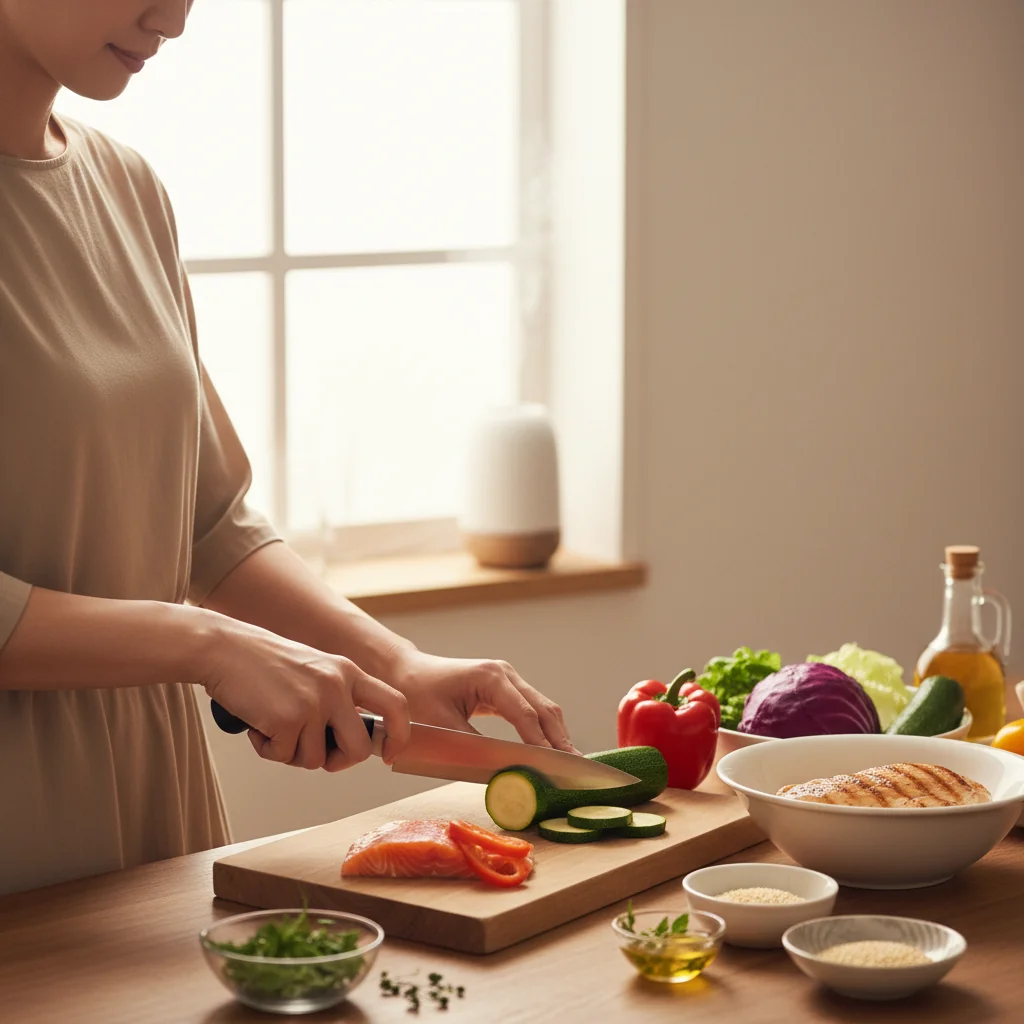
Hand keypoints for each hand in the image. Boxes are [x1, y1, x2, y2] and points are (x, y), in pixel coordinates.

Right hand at [193, 610, 410, 770]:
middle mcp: (337, 685)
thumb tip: (355, 743)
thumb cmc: (264, 664)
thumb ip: (337, 698)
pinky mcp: (288, 718)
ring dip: (291, 752)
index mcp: (348, 672)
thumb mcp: (314, 671)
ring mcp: (314, 702)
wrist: (224, 649)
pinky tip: (257, 725)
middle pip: (359, 748)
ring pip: (316, 760)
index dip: (399, 735)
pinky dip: (267, 749)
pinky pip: (285, 757)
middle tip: (312, 752)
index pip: (395, 704)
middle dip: (338, 761)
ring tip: (273, 724)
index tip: (389, 754)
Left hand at [384, 647, 577, 752]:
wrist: (406, 673)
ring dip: (555, 736)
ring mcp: (508, 679)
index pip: (526, 714)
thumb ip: (474, 749)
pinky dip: (543, 730)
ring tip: (569, 765)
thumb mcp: (442, 726)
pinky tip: (551, 751)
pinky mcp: (505, 689)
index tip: (554, 768)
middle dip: (559, 740)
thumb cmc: (418, 695)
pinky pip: (532, 711)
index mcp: (490, 677)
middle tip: (574, 770)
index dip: (541, 743)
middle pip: (544, 709)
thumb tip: (503, 773)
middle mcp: (505, 674)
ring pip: (543, 709)